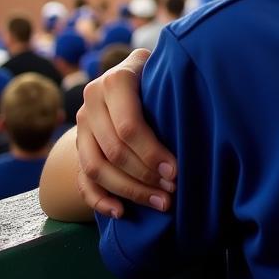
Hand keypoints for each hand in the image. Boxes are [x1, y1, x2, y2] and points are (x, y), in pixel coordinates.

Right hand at [75, 48, 176, 216]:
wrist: (122, 76)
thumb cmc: (154, 73)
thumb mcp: (161, 66)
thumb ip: (171, 76)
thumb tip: (202, 96)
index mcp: (114, 81)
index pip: (128, 126)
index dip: (151, 152)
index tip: (175, 171)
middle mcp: (91, 104)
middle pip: (114, 152)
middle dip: (145, 176)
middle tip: (172, 191)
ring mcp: (81, 129)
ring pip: (97, 169)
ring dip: (128, 191)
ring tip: (160, 203)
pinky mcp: (76, 149)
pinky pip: (82, 180)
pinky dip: (99, 200)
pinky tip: (121, 212)